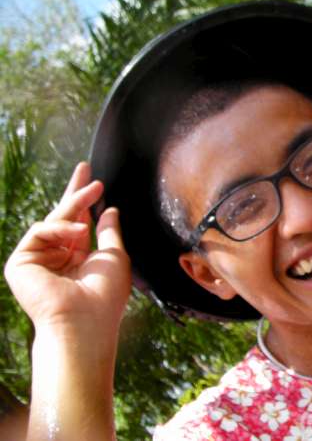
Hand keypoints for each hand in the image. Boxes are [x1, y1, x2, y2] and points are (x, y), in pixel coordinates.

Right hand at [4, 162, 130, 336]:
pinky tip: (78, 231)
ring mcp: (38, 260)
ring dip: (75, 205)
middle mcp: (56, 258)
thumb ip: (109, 232)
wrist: (86, 320)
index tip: (94, 181)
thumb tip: (109, 209)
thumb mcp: (114, 256)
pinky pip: (39, 231)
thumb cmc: (105, 294)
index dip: (84, 202)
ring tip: (94, 194)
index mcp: (77, 258)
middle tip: (86, 167)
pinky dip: (60, 227)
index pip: (78, 224)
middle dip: (74, 192)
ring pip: (53, 220)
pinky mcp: (20, 263)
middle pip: (61, 217)